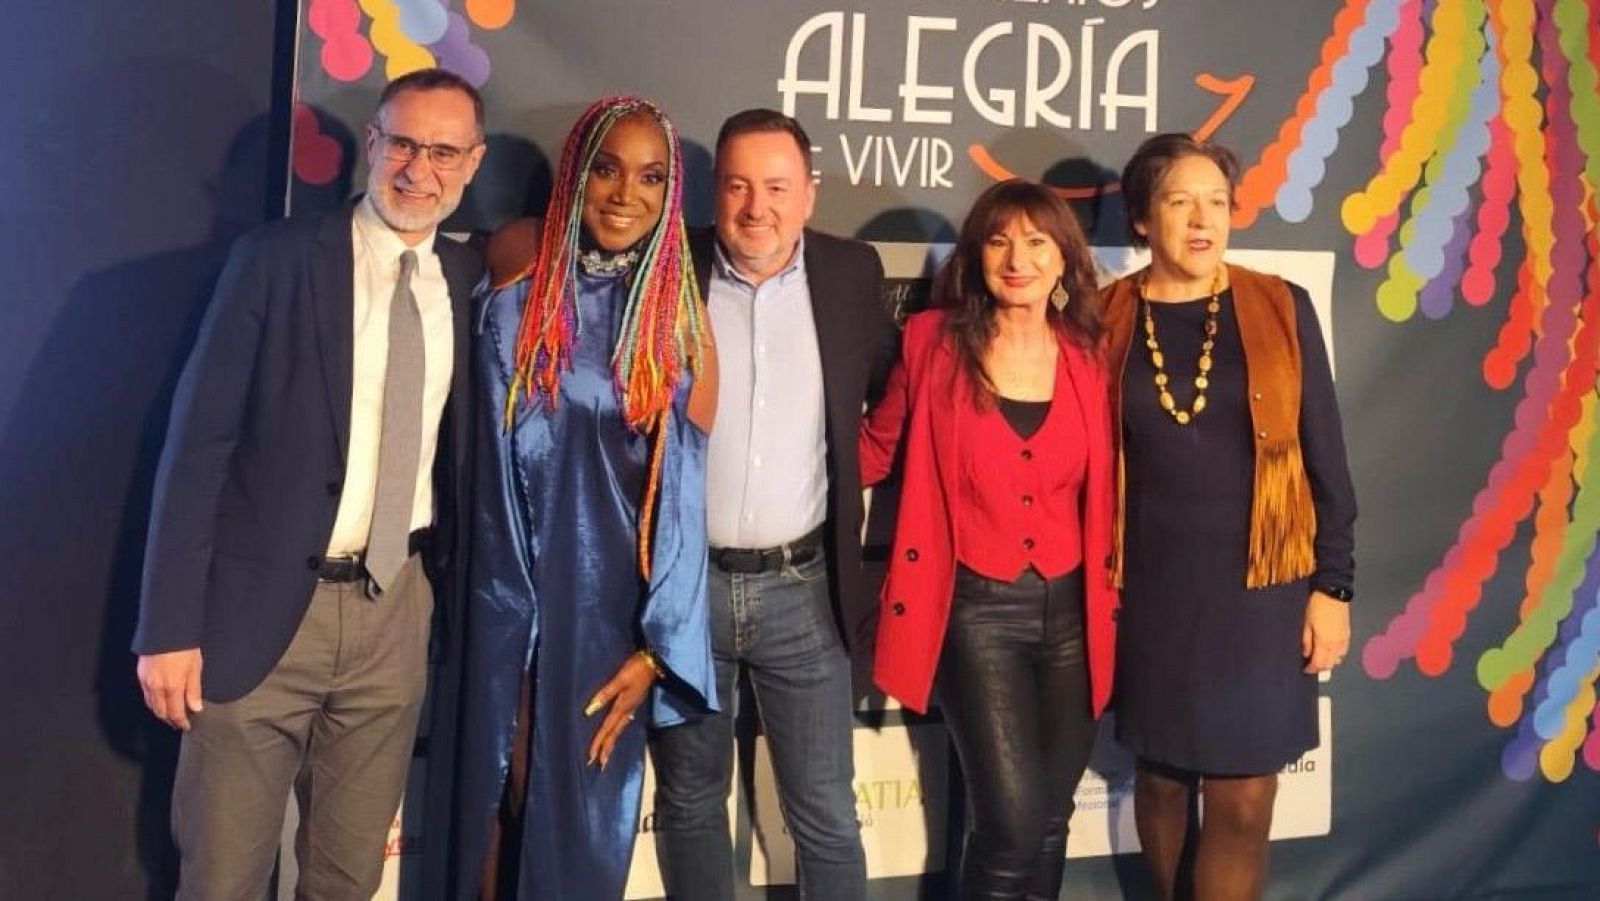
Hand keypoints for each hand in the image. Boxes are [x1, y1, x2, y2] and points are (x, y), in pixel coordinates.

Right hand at [137, 648, 203, 729]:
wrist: (166, 630)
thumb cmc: (183, 646)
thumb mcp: (195, 668)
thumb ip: (194, 690)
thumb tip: (195, 708)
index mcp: (172, 686)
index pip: (175, 713)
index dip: (180, 722)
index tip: (186, 726)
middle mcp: (157, 687)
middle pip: (161, 712)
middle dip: (169, 720)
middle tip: (178, 723)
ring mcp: (147, 681)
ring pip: (151, 705)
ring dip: (160, 713)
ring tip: (170, 716)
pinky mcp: (141, 675)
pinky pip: (146, 695)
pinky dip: (152, 702)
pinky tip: (159, 701)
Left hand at [583, 652, 656, 769]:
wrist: (655, 662)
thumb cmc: (636, 668)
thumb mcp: (620, 679)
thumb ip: (605, 694)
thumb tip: (589, 710)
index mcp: (622, 706)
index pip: (607, 729)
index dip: (599, 743)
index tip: (591, 757)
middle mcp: (628, 710)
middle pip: (614, 734)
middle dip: (606, 749)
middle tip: (598, 764)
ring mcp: (632, 707)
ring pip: (619, 730)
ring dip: (611, 743)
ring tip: (605, 755)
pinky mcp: (634, 702)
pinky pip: (624, 722)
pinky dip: (618, 731)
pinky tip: (616, 732)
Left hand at [1302, 590, 1350, 672]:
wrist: (1333, 593)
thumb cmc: (1316, 607)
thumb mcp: (1306, 623)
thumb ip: (1306, 641)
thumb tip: (1306, 654)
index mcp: (1324, 642)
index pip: (1319, 663)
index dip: (1311, 669)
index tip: (1305, 669)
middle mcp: (1336, 644)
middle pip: (1329, 664)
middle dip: (1320, 668)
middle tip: (1311, 666)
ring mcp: (1343, 640)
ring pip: (1337, 659)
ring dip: (1328, 663)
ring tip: (1319, 659)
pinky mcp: (1348, 635)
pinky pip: (1343, 652)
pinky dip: (1336, 656)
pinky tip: (1330, 653)